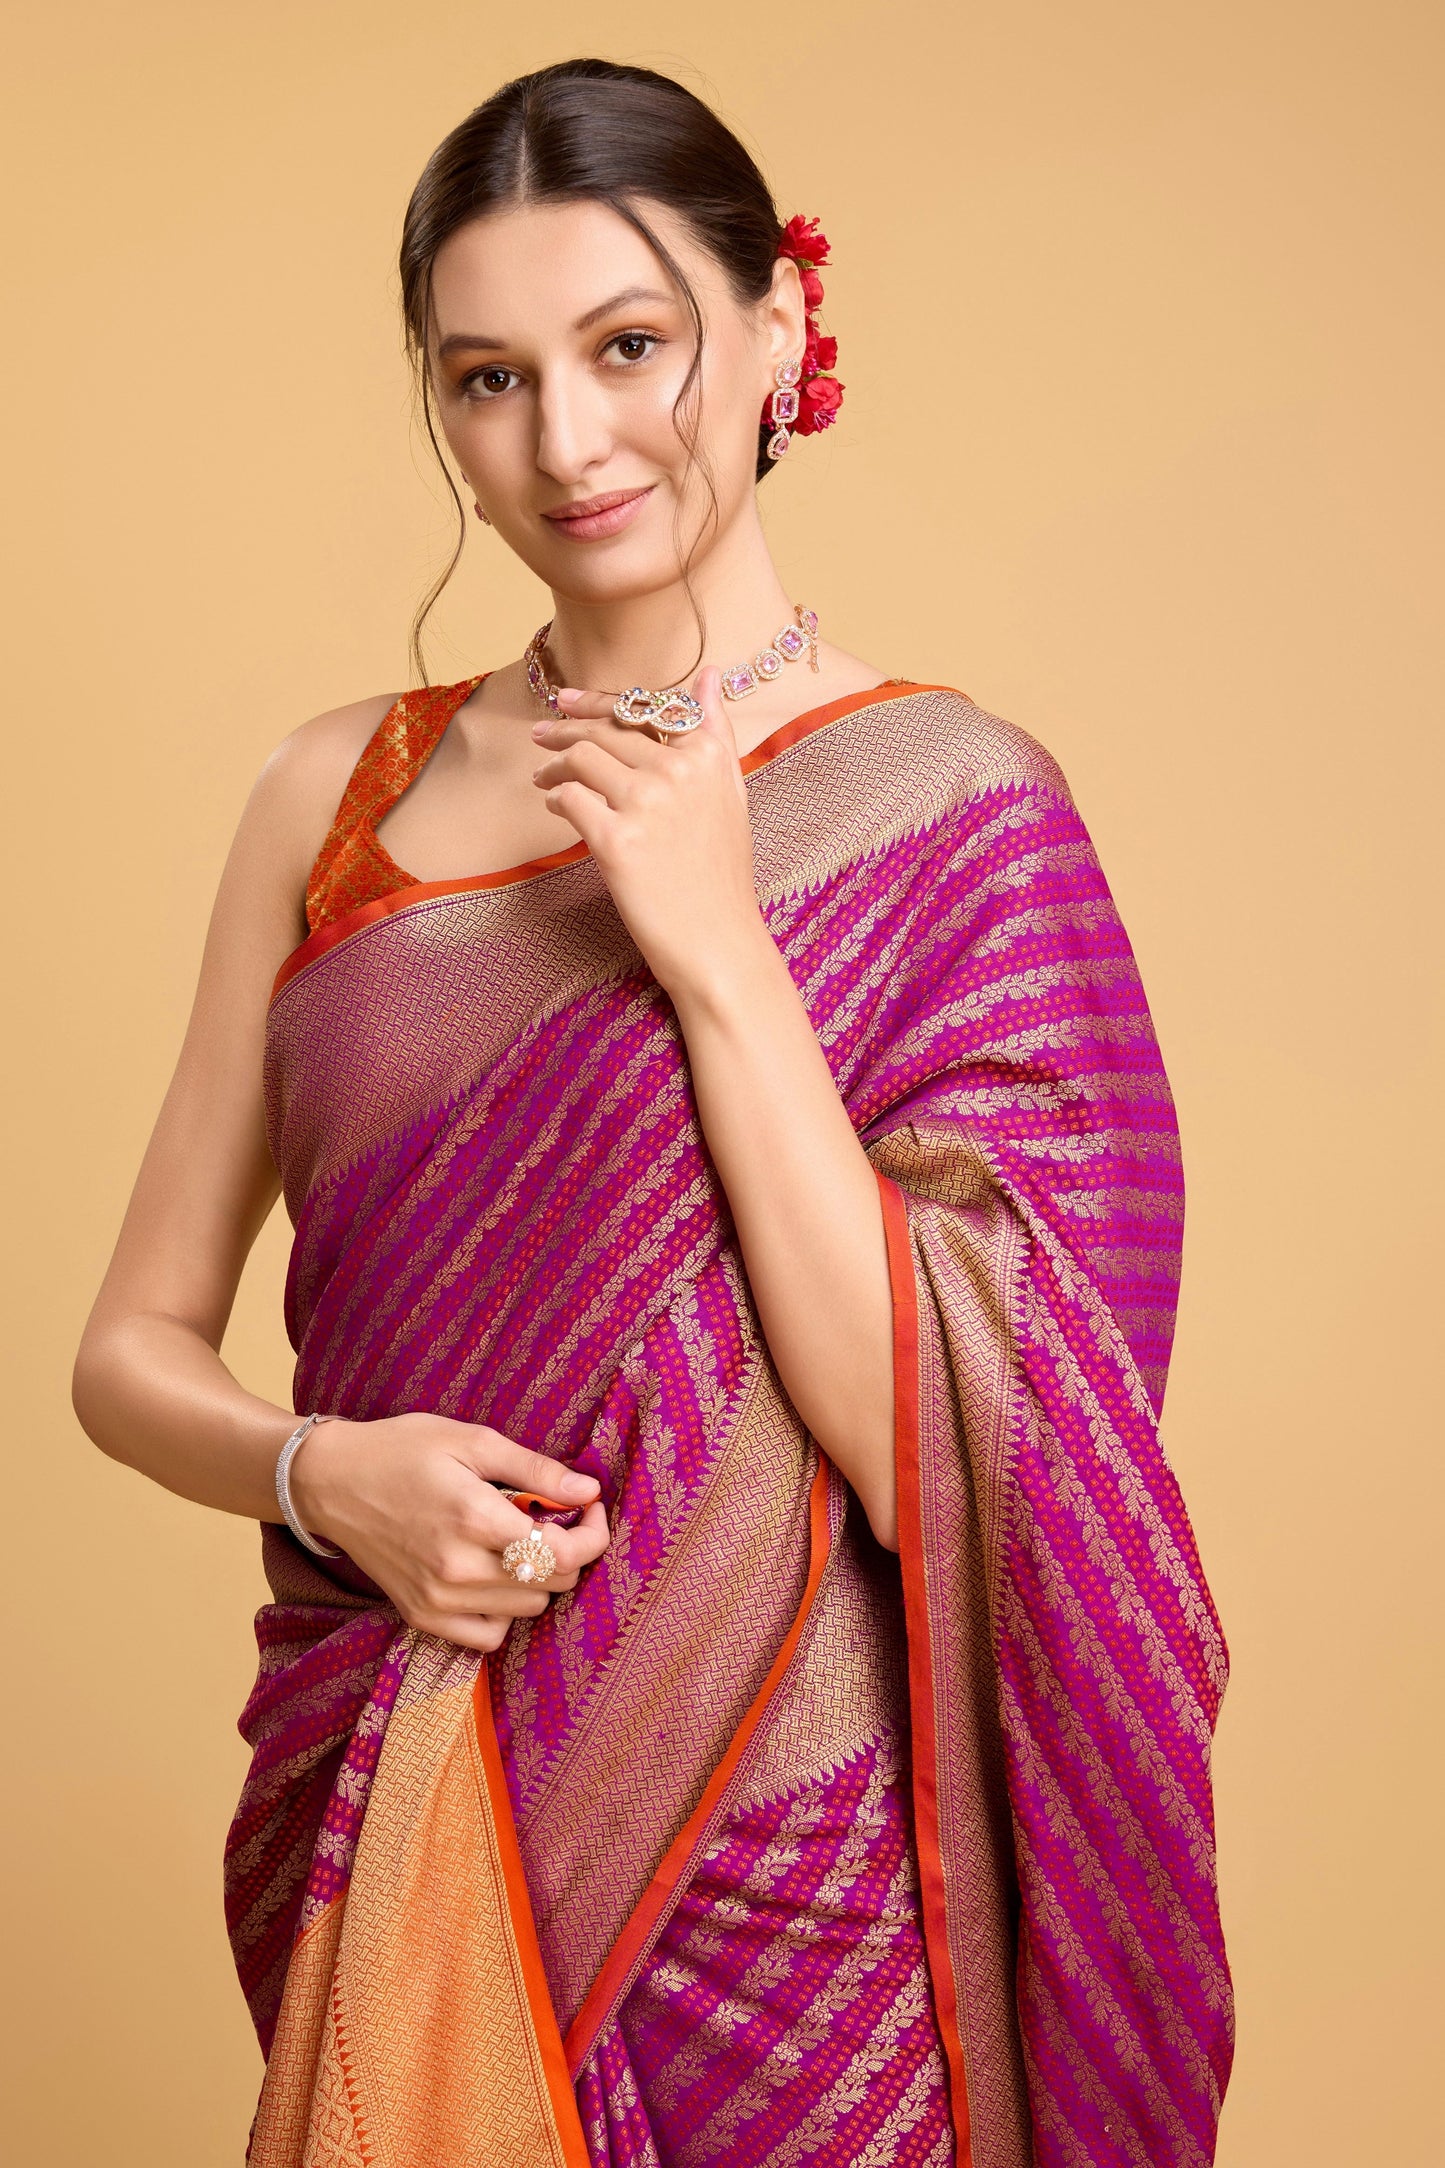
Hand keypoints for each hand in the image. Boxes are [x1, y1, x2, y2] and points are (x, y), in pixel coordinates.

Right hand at [288, 1413, 608, 1651]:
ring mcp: (437, 1600)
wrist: (331, 1482)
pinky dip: (504, 1610)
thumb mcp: (472, 1441)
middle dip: (568, 1549)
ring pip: (528, 1608)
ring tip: (516, 1540)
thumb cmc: (403, 1450)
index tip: (588, 1506)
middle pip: (553, 1582)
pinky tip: (493, 1576)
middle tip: (552, 1517)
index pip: (564, 1551)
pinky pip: (490, 1635)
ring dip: (538, 1578)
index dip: (592, 1531)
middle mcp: (458, 1568)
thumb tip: (588, 1491)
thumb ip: (535, 1471)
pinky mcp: (421, 1617)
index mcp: (474, 1518)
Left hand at [530, 664, 770, 1002]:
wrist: (718, 941)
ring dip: (554, 763)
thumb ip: (716, 730)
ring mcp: (647, 803)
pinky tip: (552, 804)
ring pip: (582, 758)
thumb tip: (709, 673)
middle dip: (565, 729)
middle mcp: (678, 770)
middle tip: (541, 734)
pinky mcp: (617, 840)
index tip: (567, 700)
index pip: (643, 709)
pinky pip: (570, 799)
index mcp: (707, 754)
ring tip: (542, 774)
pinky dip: (555, 797)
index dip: (599, 701)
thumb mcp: (731, 793)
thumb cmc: (722, 874)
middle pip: (605, 730)